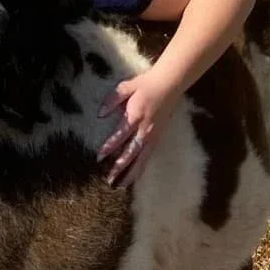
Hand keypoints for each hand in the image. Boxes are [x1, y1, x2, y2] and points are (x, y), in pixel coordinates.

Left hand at [98, 69, 177, 186]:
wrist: (169, 84)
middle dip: (120, 167)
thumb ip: (112, 100)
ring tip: (120, 185)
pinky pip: (148, 157)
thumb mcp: (126, 87)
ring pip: (142, 159)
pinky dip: (140, 168)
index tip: (99, 157)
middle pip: (132, 152)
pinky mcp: (157, 138)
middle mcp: (145, 129)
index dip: (110, 146)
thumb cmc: (145, 85)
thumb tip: (100, 114)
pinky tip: (133, 177)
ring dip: (131, 173)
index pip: (121, 135)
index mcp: (136, 115)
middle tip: (109, 179)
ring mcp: (152, 135)